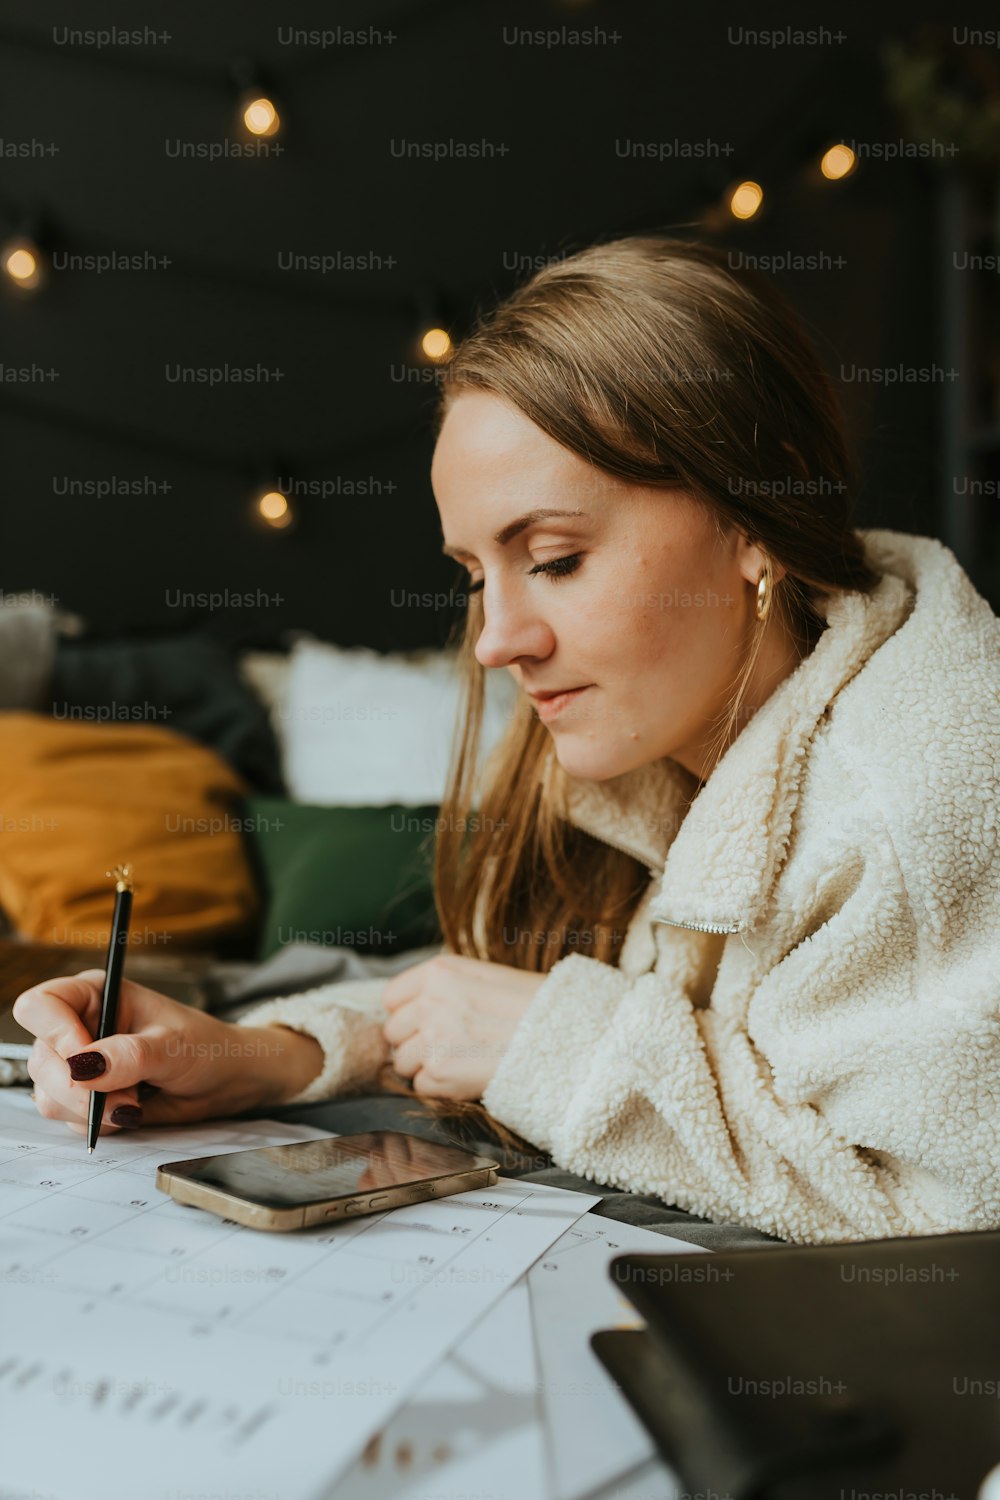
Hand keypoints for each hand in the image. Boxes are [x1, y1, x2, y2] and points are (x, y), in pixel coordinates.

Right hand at [13, 969, 323, 1137]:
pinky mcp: (87, 1096)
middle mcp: (80, 1026)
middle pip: (40, 1060)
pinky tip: (131, 1111)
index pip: (40, 1005)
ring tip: (136, 1102)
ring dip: (91, 1110)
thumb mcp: (174, 1047)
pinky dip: (98, 1123)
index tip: (85, 1061)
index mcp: (95, 994)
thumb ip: (129, 1055)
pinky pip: (69, 1119)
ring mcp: (80, 1064)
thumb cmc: (207, 1047)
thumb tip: (83, 1067)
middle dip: (79, 1089)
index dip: (55, 1034)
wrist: (225, 1081)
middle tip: (125, 1098)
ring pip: (50, 1095)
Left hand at [381, 953, 544, 1100]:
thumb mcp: (485, 977)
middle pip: (393, 1032)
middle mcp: (429, 1001)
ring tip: (462, 1062)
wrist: (564, 1036)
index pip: (392, 998)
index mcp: (439, 972)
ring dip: (426, 1068)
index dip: (408, 1014)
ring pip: (402, 1063)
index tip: (427, 1023)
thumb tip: (413, 1009)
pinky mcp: (440, 1072)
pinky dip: (440, 1088)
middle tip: (450, 1046)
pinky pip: (420, 1086)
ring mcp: (432, 1037)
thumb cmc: (533, 1006)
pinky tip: (468, 1076)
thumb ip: (445, 987)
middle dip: (414, 1043)